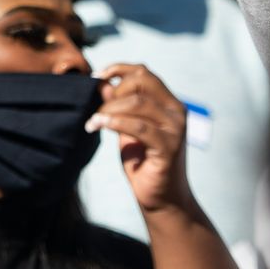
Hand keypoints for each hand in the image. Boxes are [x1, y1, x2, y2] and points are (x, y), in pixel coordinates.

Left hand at [88, 64, 196, 215]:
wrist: (161, 199)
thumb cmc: (142, 163)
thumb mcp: (126, 129)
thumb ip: (118, 106)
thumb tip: (102, 83)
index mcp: (169, 103)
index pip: (144, 72)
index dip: (119, 69)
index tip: (97, 76)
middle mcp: (176, 111)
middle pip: (141, 81)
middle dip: (113, 91)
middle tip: (98, 110)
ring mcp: (176, 128)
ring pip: (137, 103)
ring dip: (108, 109)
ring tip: (93, 122)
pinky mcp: (169, 147)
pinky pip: (138, 127)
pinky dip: (114, 122)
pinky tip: (98, 125)